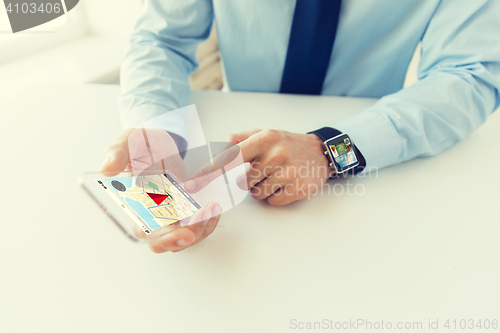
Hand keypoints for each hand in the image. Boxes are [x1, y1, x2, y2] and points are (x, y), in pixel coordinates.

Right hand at [100, 128, 221, 252]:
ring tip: (212, 208)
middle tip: (203, 220)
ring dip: (201, 228)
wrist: (159, 141)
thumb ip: (117, 154)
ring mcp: (168, 215)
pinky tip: (214, 208)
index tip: (184, 234)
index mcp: (133, 203)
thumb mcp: (128, 141)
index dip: (163, 237)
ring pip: (184, 237)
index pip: (145, 231)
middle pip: (166, 241)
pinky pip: (196, 226)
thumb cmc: (141, 142)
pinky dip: (207, 222)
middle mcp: (149, 215)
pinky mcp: (183, 211)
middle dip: (187, 237)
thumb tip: (107, 169)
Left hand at [185, 129, 332, 205]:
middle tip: (265, 170)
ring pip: (256, 194)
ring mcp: (289, 172)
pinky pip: (272, 201)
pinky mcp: (298, 188)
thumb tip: (217, 147)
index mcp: (264, 138)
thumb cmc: (287, 144)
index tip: (192, 185)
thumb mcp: (265, 133)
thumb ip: (240, 139)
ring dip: (261, 189)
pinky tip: (286, 184)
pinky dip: (275, 196)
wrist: (320, 153)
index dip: (209, 172)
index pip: (230, 157)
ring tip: (276, 176)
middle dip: (248, 180)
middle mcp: (276, 154)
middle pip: (242, 182)